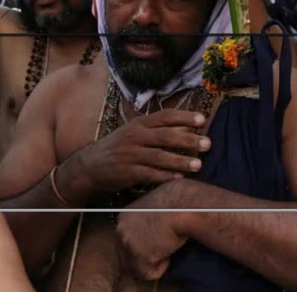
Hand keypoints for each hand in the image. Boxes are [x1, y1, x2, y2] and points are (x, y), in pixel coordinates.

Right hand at [59, 109, 208, 201]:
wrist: (89, 167)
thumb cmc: (118, 148)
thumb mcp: (135, 133)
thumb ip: (158, 130)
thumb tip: (187, 128)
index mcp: (138, 123)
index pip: (164, 116)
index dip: (184, 117)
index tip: (202, 119)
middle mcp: (134, 136)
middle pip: (165, 137)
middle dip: (188, 140)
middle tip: (208, 144)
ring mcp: (130, 155)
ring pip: (159, 157)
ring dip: (180, 161)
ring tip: (198, 165)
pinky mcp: (126, 173)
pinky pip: (150, 175)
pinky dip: (165, 177)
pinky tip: (179, 179)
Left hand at [116, 183, 189, 281]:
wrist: (184, 207)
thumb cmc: (176, 206)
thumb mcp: (152, 212)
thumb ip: (144, 225)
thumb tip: (148, 239)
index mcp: (123, 217)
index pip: (124, 241)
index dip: (140, 247)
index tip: (154, 246)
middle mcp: (120, 230)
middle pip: (125, 256)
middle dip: (142, 258)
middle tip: (160, 254)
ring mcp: (128, 244)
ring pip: (135, 267)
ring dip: (152, 263)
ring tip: (167, 252)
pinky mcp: (139, 256)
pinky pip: (148, 274)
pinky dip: (161, 268)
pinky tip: (169, 255)